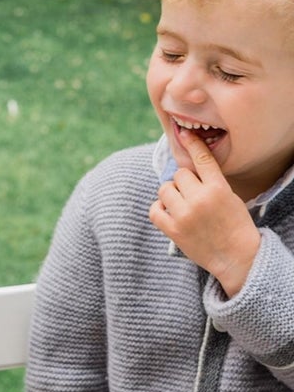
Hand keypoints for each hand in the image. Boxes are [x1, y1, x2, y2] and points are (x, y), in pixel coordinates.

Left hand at [148, 127, 259, 296]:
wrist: (237, 256)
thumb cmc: (235, 225)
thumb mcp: (230, 196)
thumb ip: (211, 181)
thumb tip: (187, 168)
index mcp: (218, 188)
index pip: (201, 159)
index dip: (191, 144)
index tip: (184, 134)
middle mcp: (200, 199)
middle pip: (179, 174)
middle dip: (184, 182)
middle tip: (192, 193)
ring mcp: (184, 215)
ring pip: (165, 189)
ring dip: (170, 194)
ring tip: (181, 204)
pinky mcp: (173, 230)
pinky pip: (154, 209)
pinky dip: (159, 208)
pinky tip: (168, 211)